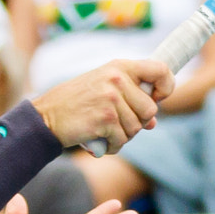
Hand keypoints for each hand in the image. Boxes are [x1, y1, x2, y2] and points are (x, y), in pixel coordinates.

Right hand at [32, 58, 171, 151]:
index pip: (160, 69)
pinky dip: (112, 146)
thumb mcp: (104, 89)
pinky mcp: (105, 119)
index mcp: (120, 67)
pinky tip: (99, 140)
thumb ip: (130, 99)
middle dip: (137, 122)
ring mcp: (111, 98)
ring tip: (105, 130)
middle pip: (150, 110)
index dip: (167, 86)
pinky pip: (122, 141)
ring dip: (123, 136)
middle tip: (117, 122)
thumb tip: (153, 122)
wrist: (47, 116)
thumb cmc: (77, 104)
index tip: (159, 97)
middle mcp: (117, 79)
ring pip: (136, 128)